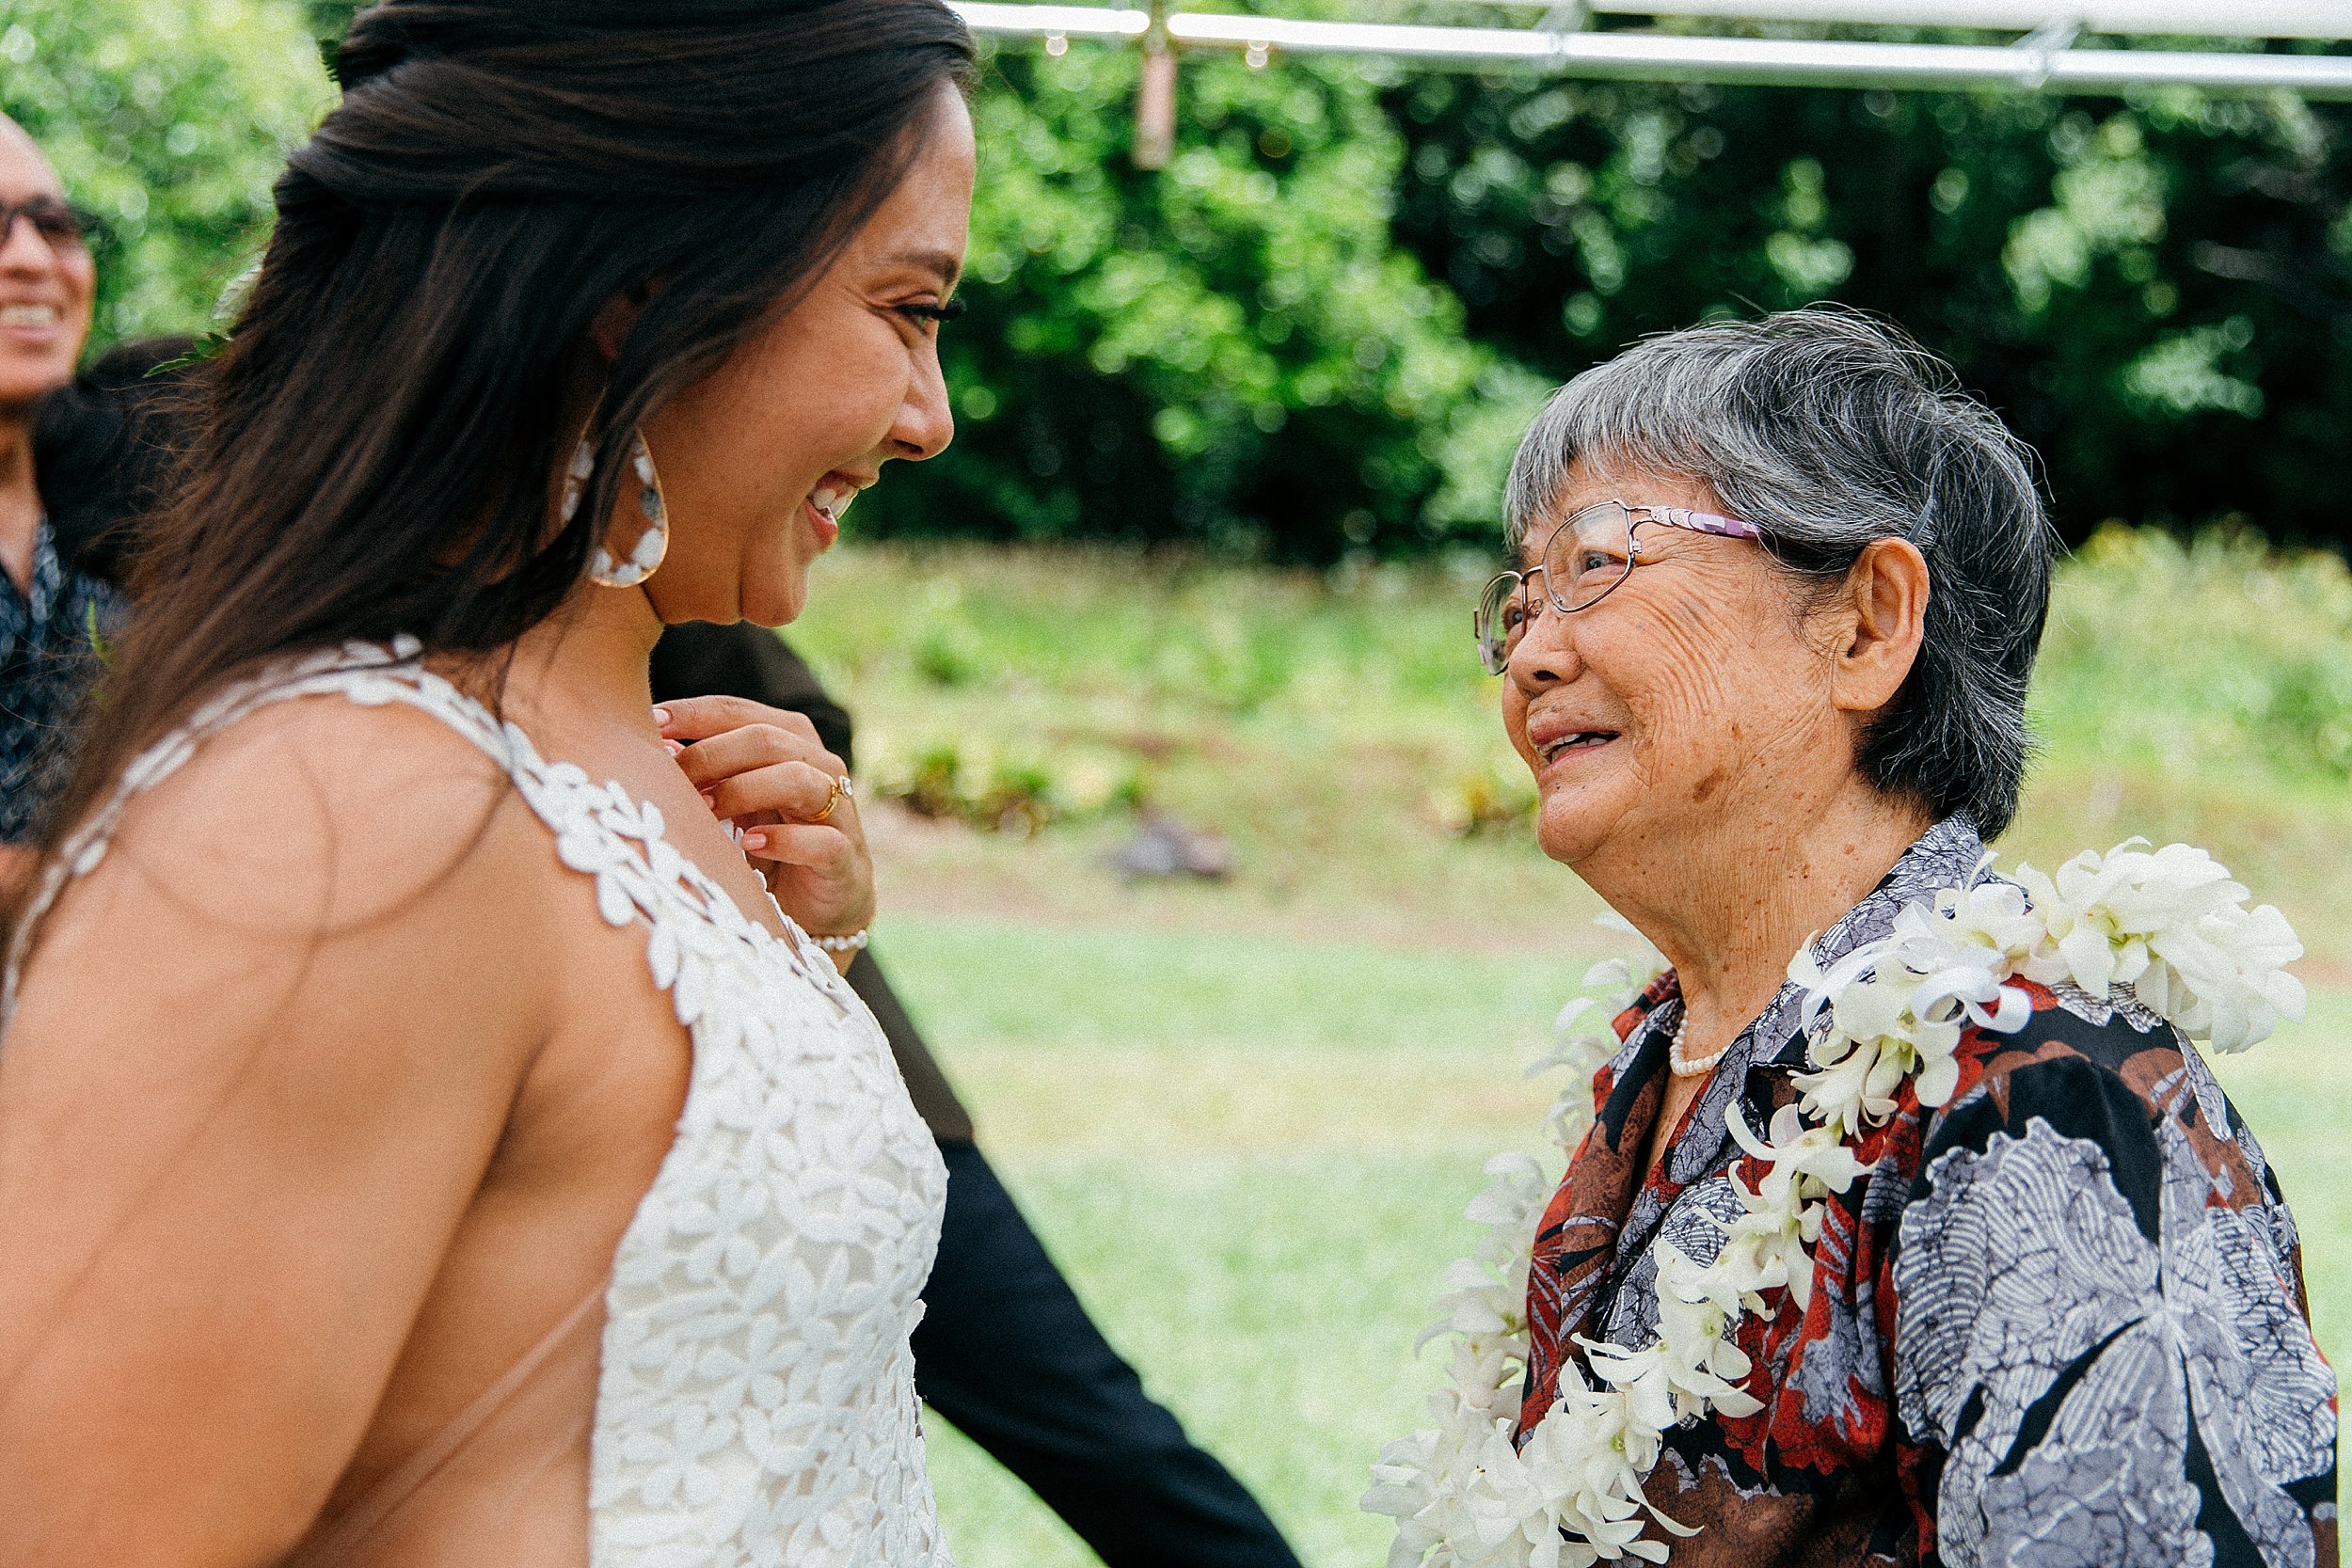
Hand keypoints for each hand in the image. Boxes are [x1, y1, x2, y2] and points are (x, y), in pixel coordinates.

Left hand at [654, 696, 874, 946]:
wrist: (817, 907)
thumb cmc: (767, 845)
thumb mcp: (733, 802)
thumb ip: (707, 772)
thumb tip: (659, 746)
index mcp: (791, 742)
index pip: (740, 712)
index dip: (695, 714)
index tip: (652, 724)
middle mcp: (821, 766)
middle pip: (767, 739)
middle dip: (712, 755)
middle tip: (674, 780)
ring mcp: (839, 811)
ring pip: (797, 778)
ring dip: (742, 791)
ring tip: (705, 812)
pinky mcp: (846, 858)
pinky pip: (822, 841)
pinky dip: (782, 840)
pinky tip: (748, 846)